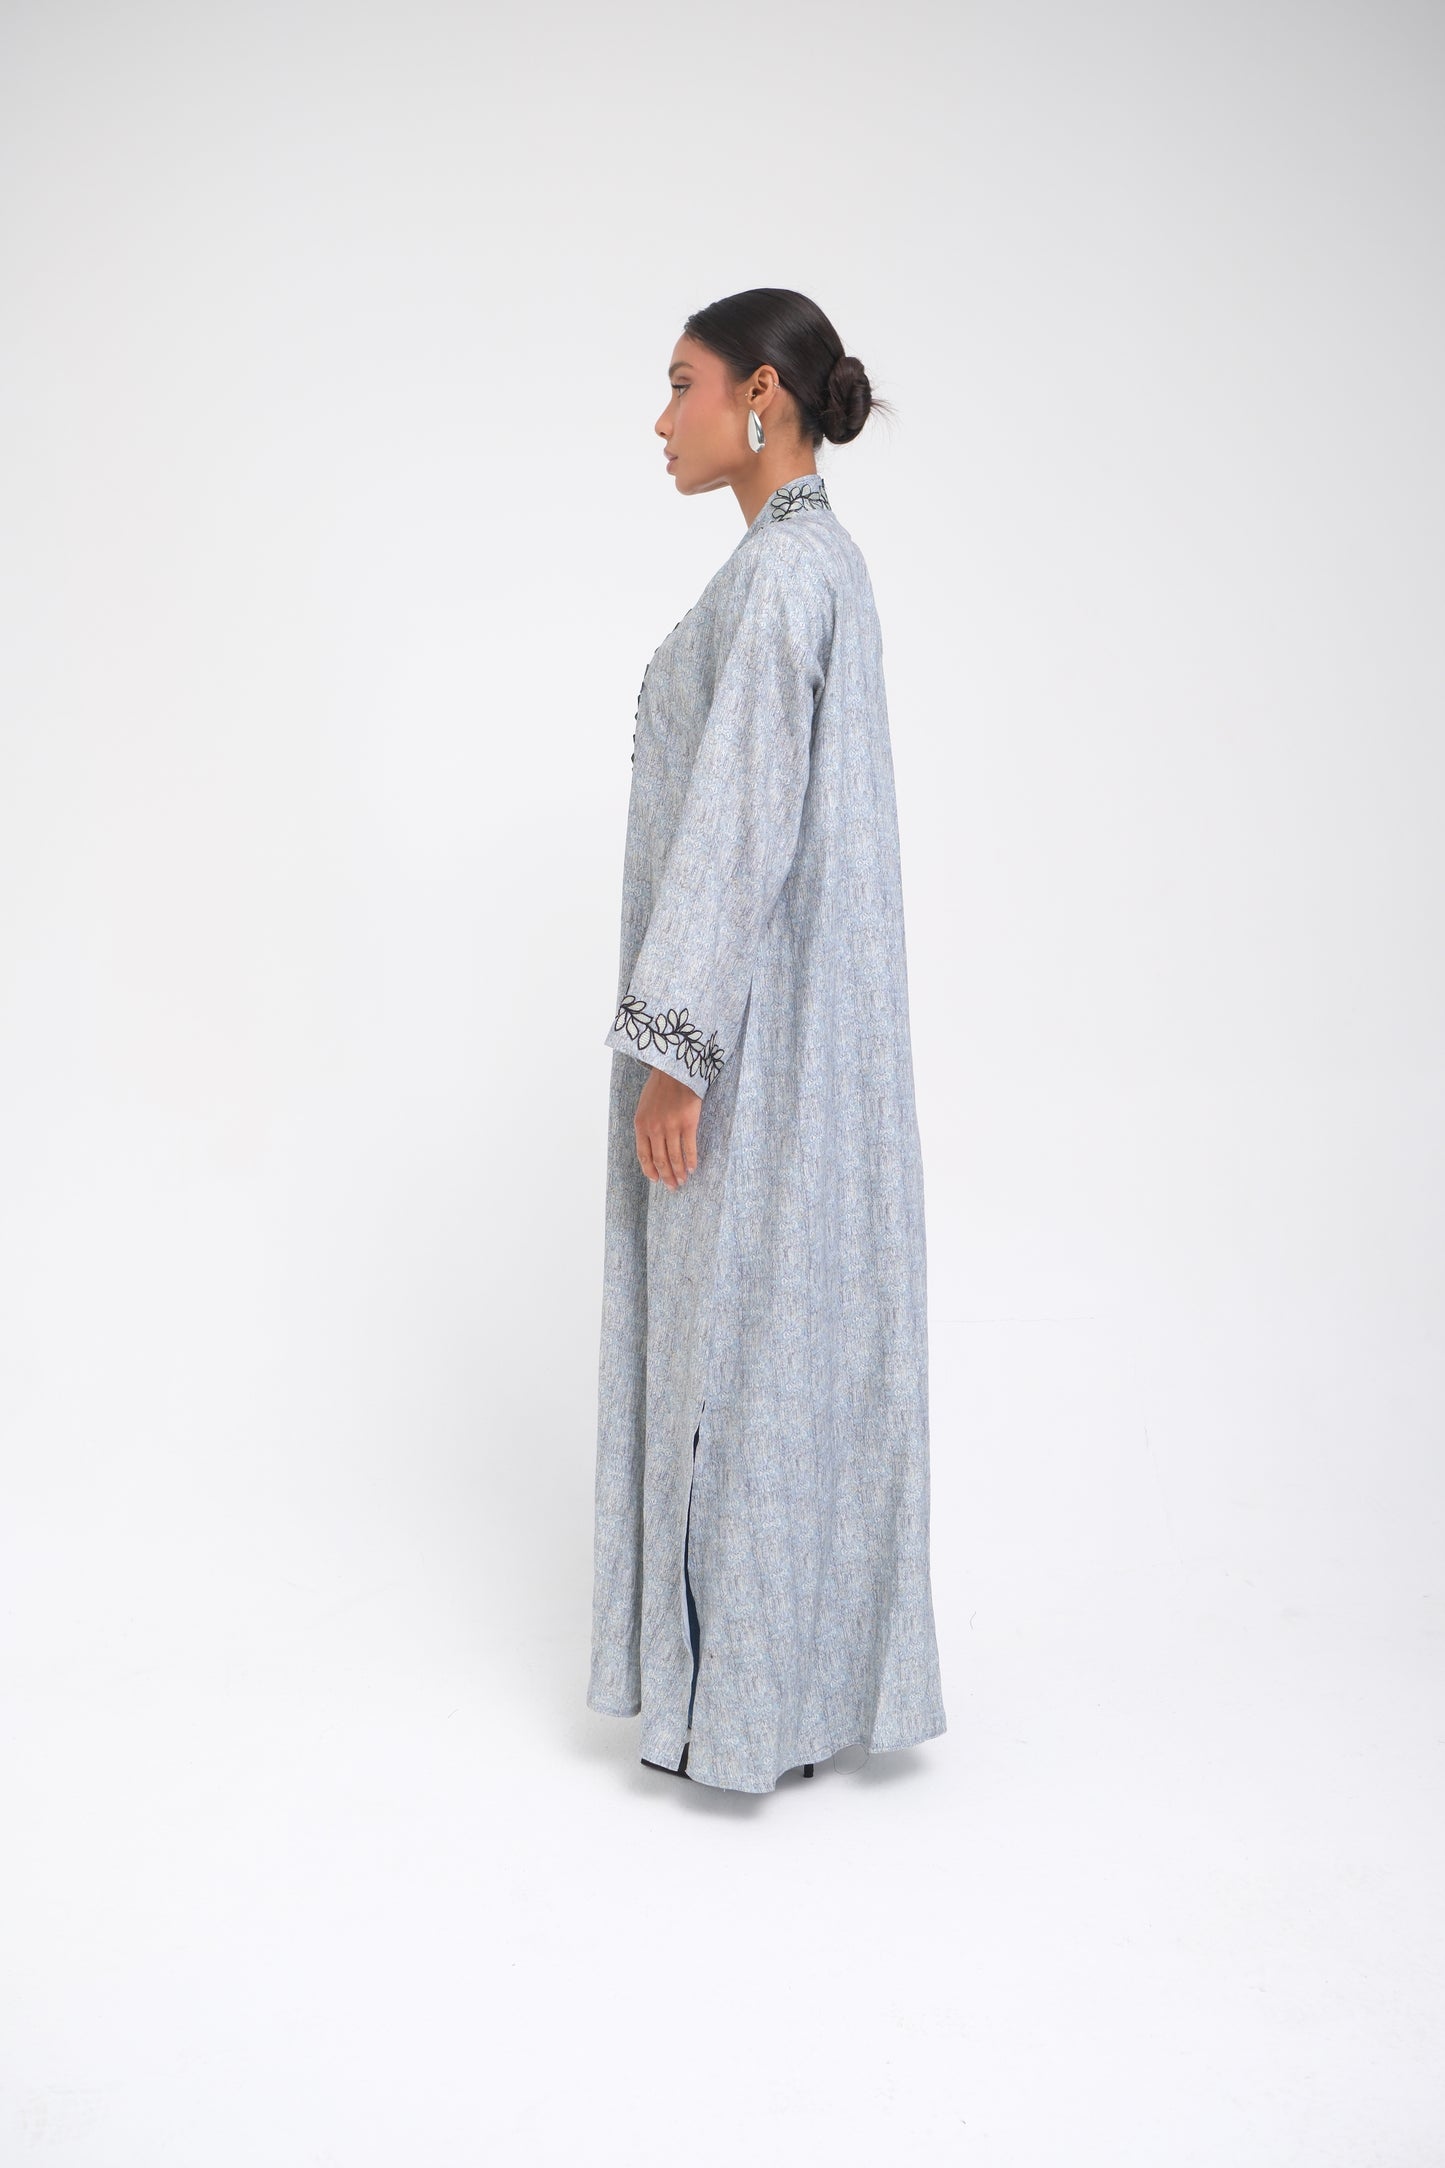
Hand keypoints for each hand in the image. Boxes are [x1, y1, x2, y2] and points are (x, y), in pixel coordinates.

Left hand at [634, 1064, 701, 1188]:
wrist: (674, 1069)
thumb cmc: (660, 1086)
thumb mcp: (644, 1106)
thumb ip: (646, 1125)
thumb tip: (653, 1145)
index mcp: (641, 1125)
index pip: (643, 1154)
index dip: (650, 1170)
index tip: (656, 1180)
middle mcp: (654, 1128)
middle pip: (660, 1160)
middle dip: (666, 1176)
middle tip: (672, 1186)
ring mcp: (671, 1126)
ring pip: (674, 1157)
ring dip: (679, 1172)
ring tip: (683, 1180)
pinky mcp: (687, 1123)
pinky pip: (689, 1147)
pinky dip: (691, 1160)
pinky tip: (692, 1168)